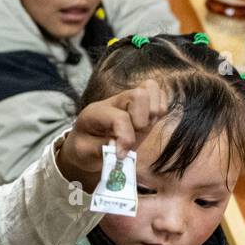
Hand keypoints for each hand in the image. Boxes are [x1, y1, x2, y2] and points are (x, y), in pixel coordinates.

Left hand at [55, 81, 171, 192]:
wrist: (87, 144)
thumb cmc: (85, 148)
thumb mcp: (84, 153)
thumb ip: (101, 149)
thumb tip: (118, 147)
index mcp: (96, 112)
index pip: (119, 118)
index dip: (125, 139)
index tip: (121, 155)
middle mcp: (114, 101)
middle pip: (139, 95)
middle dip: (142, 121)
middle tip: (134, 137)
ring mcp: (129, 99)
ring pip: (151, 88)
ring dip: (151, 114)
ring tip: (141, 130)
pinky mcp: (143, 104)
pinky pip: (160, 96)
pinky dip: (159, 111)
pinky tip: (147, 125)